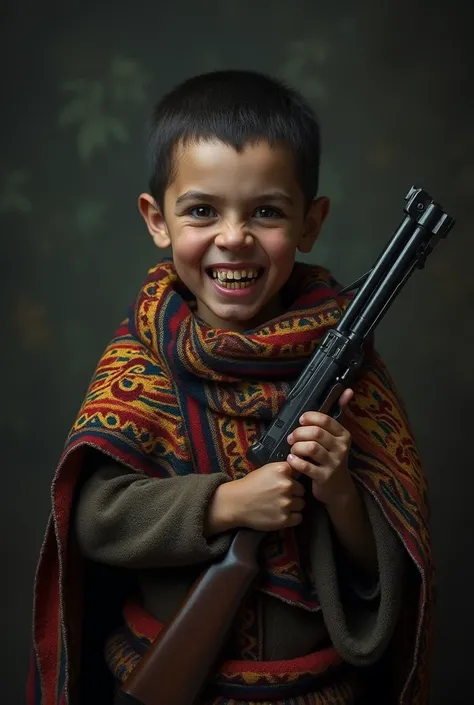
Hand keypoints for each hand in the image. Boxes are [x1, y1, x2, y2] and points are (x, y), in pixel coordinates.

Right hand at [212, 462, 305, 531]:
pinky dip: (292, 518)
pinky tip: (281, 514)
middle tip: (281, 496)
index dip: (292, 479)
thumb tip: (300, 471)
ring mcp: (286, 503)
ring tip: (280, 506)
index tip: (284, 482)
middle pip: (302, 490)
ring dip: (293, 506)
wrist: (236, 503)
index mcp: (282, 470)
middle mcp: (286, 485)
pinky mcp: (284, 519)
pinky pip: (298, 518)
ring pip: (301, 504)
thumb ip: (284, 471)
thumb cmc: (250, 485)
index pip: (299, 473)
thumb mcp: (267, 470)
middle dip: (294, 493)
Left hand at [285, 388, 354, 505]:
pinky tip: (292, 460)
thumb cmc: (332, 457)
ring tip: (292, 449)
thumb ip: (340, 412)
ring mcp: (334, 463)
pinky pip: (306, 466)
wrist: (337, 489)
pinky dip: (295, 461)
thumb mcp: (337, 436)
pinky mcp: (324, 477)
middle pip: (316, 433)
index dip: (309, 418)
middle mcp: (341, 448)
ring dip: (297, 447)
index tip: (301, 421)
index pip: (325, 420)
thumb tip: (348, 390)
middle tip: (291, 437)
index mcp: (344, 435)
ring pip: (311, 448)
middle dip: (299, 433)